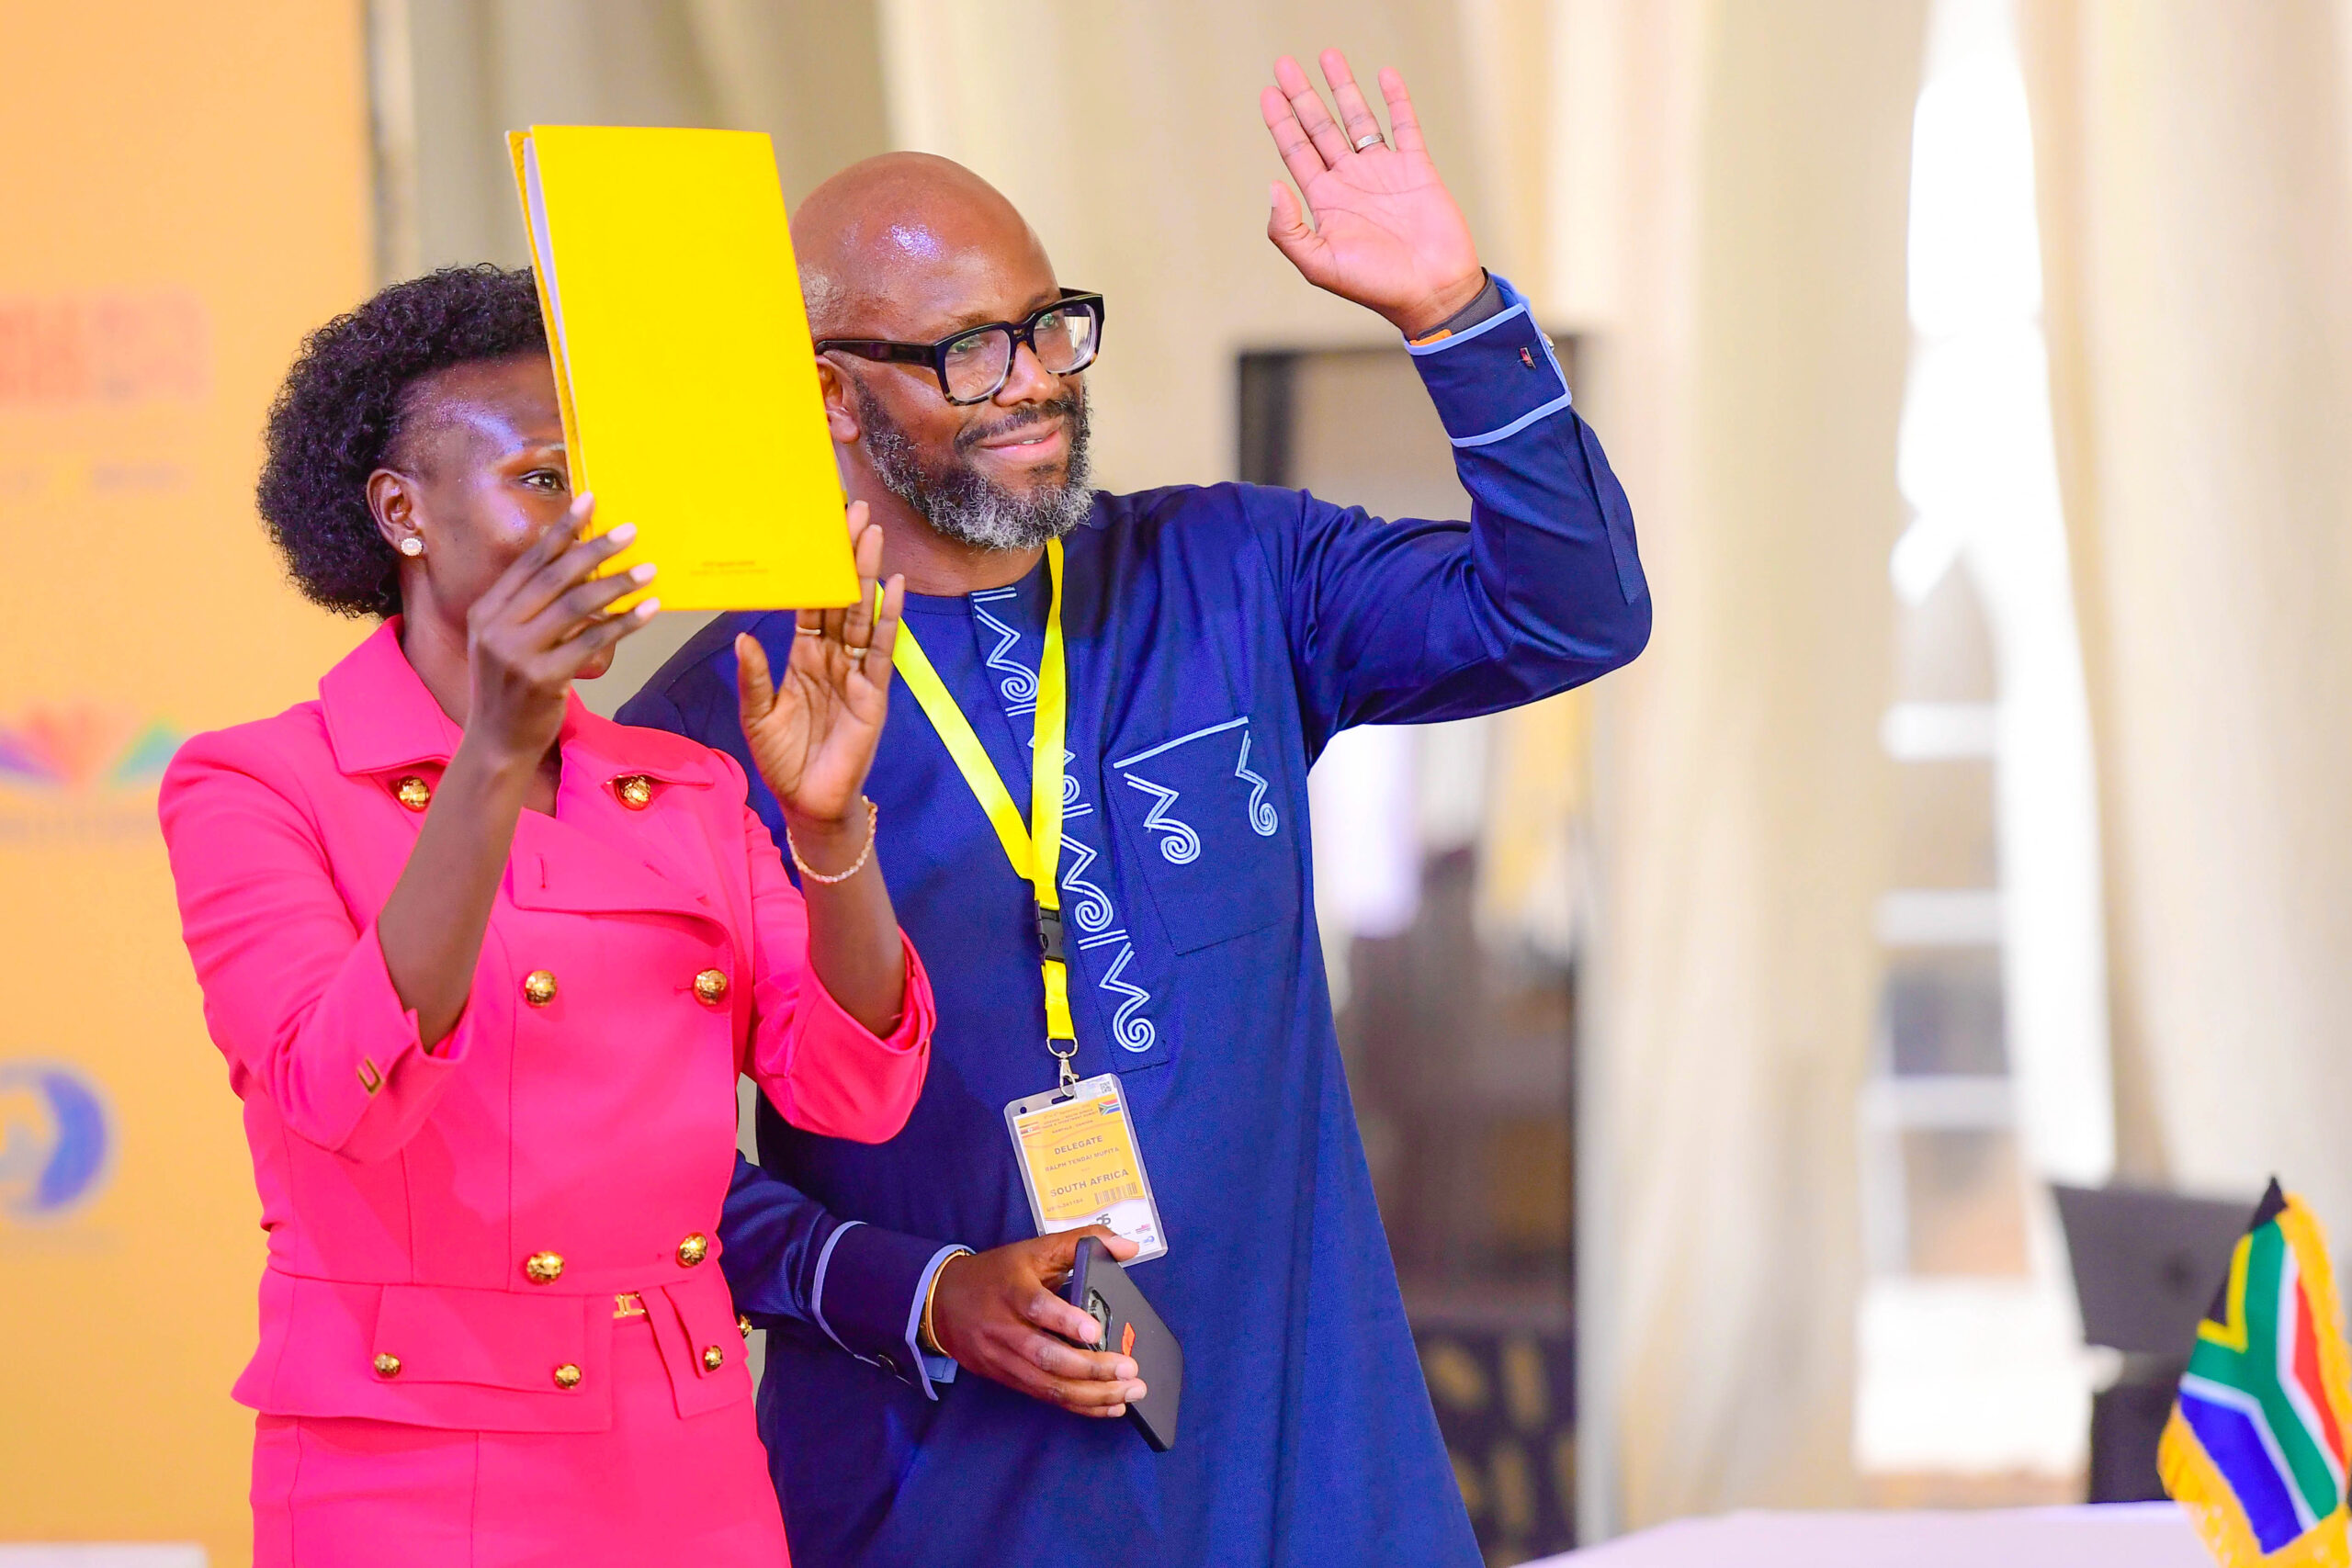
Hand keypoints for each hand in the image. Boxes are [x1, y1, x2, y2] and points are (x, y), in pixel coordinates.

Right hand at [464, 492, 657, 765]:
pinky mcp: (543, 679)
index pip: (530, 561)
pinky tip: (648, 611)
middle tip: (630, 530)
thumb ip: (532, 607)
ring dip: (617, 584)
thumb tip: (581, 567)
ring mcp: (517, 653)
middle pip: (555, 576)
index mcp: (486, 609)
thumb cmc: (512, 687)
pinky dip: (624, 624)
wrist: (496, 742)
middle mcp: (496, 626)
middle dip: (595, 549)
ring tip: (648, 569)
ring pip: (576, 606)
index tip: (589, 501)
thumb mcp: (506, 641)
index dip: (562, 530)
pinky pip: (593, 642)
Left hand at [737, 501, 905, 833]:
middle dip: (848, 557)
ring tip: (872, 535)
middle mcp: (832, 658)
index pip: (812, 603)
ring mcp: (856, 674)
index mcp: (802, 658)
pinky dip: (889, 619)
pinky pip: (882, 651)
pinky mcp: (873, 694)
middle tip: (853, 512)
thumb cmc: (783, 760)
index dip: (815, 569)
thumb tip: (745, 635)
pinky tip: (895, 587)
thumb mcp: (757, 715)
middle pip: (841, 598)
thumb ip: (754, 677)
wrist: (809, 804)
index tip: (820, 532)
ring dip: (867, 576)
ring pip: (862, 615)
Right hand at [927, 1227, 1147, 1417]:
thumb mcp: (1034, 1249)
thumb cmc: (996, 1274)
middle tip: (1130, 1369)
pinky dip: (1078, 1405)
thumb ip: (1081, 1241)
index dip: (1064, 1321)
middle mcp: (1005, 1328)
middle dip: (1091, 1369)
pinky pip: (1044, 1396)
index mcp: (1012, 1289)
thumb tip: (1128, 1247)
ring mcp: (1003, 1359)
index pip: (1035, 1306)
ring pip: (1047, 1384)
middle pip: (1046, 1356)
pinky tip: (1108, 1407)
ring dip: (1092, 1395)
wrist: (942, 1302)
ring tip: (1128, 1393)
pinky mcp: (1006, 1378)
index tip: (1094, 1331)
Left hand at [1260, 50, 1484, 338]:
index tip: (1267, 93)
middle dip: (1302, 96)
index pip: (1296, 152)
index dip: (1281, 122)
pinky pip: (1404, 125)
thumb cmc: (1376, 287)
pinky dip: (1396, 100)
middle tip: (1284, 65)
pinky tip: (1384, 75)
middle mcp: (1350, 182)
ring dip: (1342, 89)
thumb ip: (1289, 230)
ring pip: (1358, 120)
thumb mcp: (1320, 266)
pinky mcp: (1417, 168)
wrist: (1432, 293)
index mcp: (1325, 202)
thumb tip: (1273, 185)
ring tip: (1327, 56)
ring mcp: (1383, 172)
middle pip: (1320, 128)